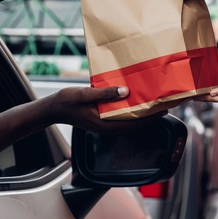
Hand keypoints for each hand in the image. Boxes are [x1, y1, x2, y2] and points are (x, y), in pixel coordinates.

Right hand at [42, 86, 165, 132]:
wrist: (53, 108)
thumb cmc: (67, 101)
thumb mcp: (85, 94)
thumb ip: (105, 94)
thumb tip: (125, 91)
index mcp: (105, 124)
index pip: (134, 124)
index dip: (150, 118)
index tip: (163, 110)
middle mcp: (108, 126)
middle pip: (134, 123)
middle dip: (150, 116)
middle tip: (164, 104)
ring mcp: (105, 124)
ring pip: (129, 120)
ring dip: (141, 113)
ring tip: (154, 102)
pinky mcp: (102, 119)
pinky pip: (121, 116)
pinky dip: (131, 110)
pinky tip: (136, 100)